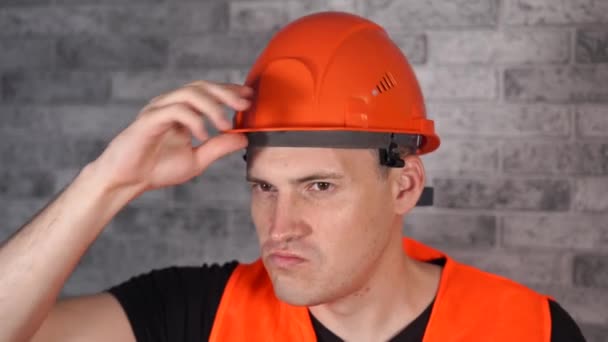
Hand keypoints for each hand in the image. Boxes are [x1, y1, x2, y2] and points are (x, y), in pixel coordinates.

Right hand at [91, 80, 251, 195]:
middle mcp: (170, 105)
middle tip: (244, 104)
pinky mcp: (149, 119)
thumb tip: (243, 138)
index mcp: (182, 112)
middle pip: (201, 86)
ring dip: (212, 107)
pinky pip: (175, 110)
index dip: (229, 91)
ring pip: (189, 94)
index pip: (208, 92)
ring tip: (224, 125)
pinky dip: (194, 120)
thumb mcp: (197, 160)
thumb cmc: (156, 169)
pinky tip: (204, 136)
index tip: (249, 96)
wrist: (128, 181)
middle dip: (225, 93)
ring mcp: (158, 110)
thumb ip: (218, 148)